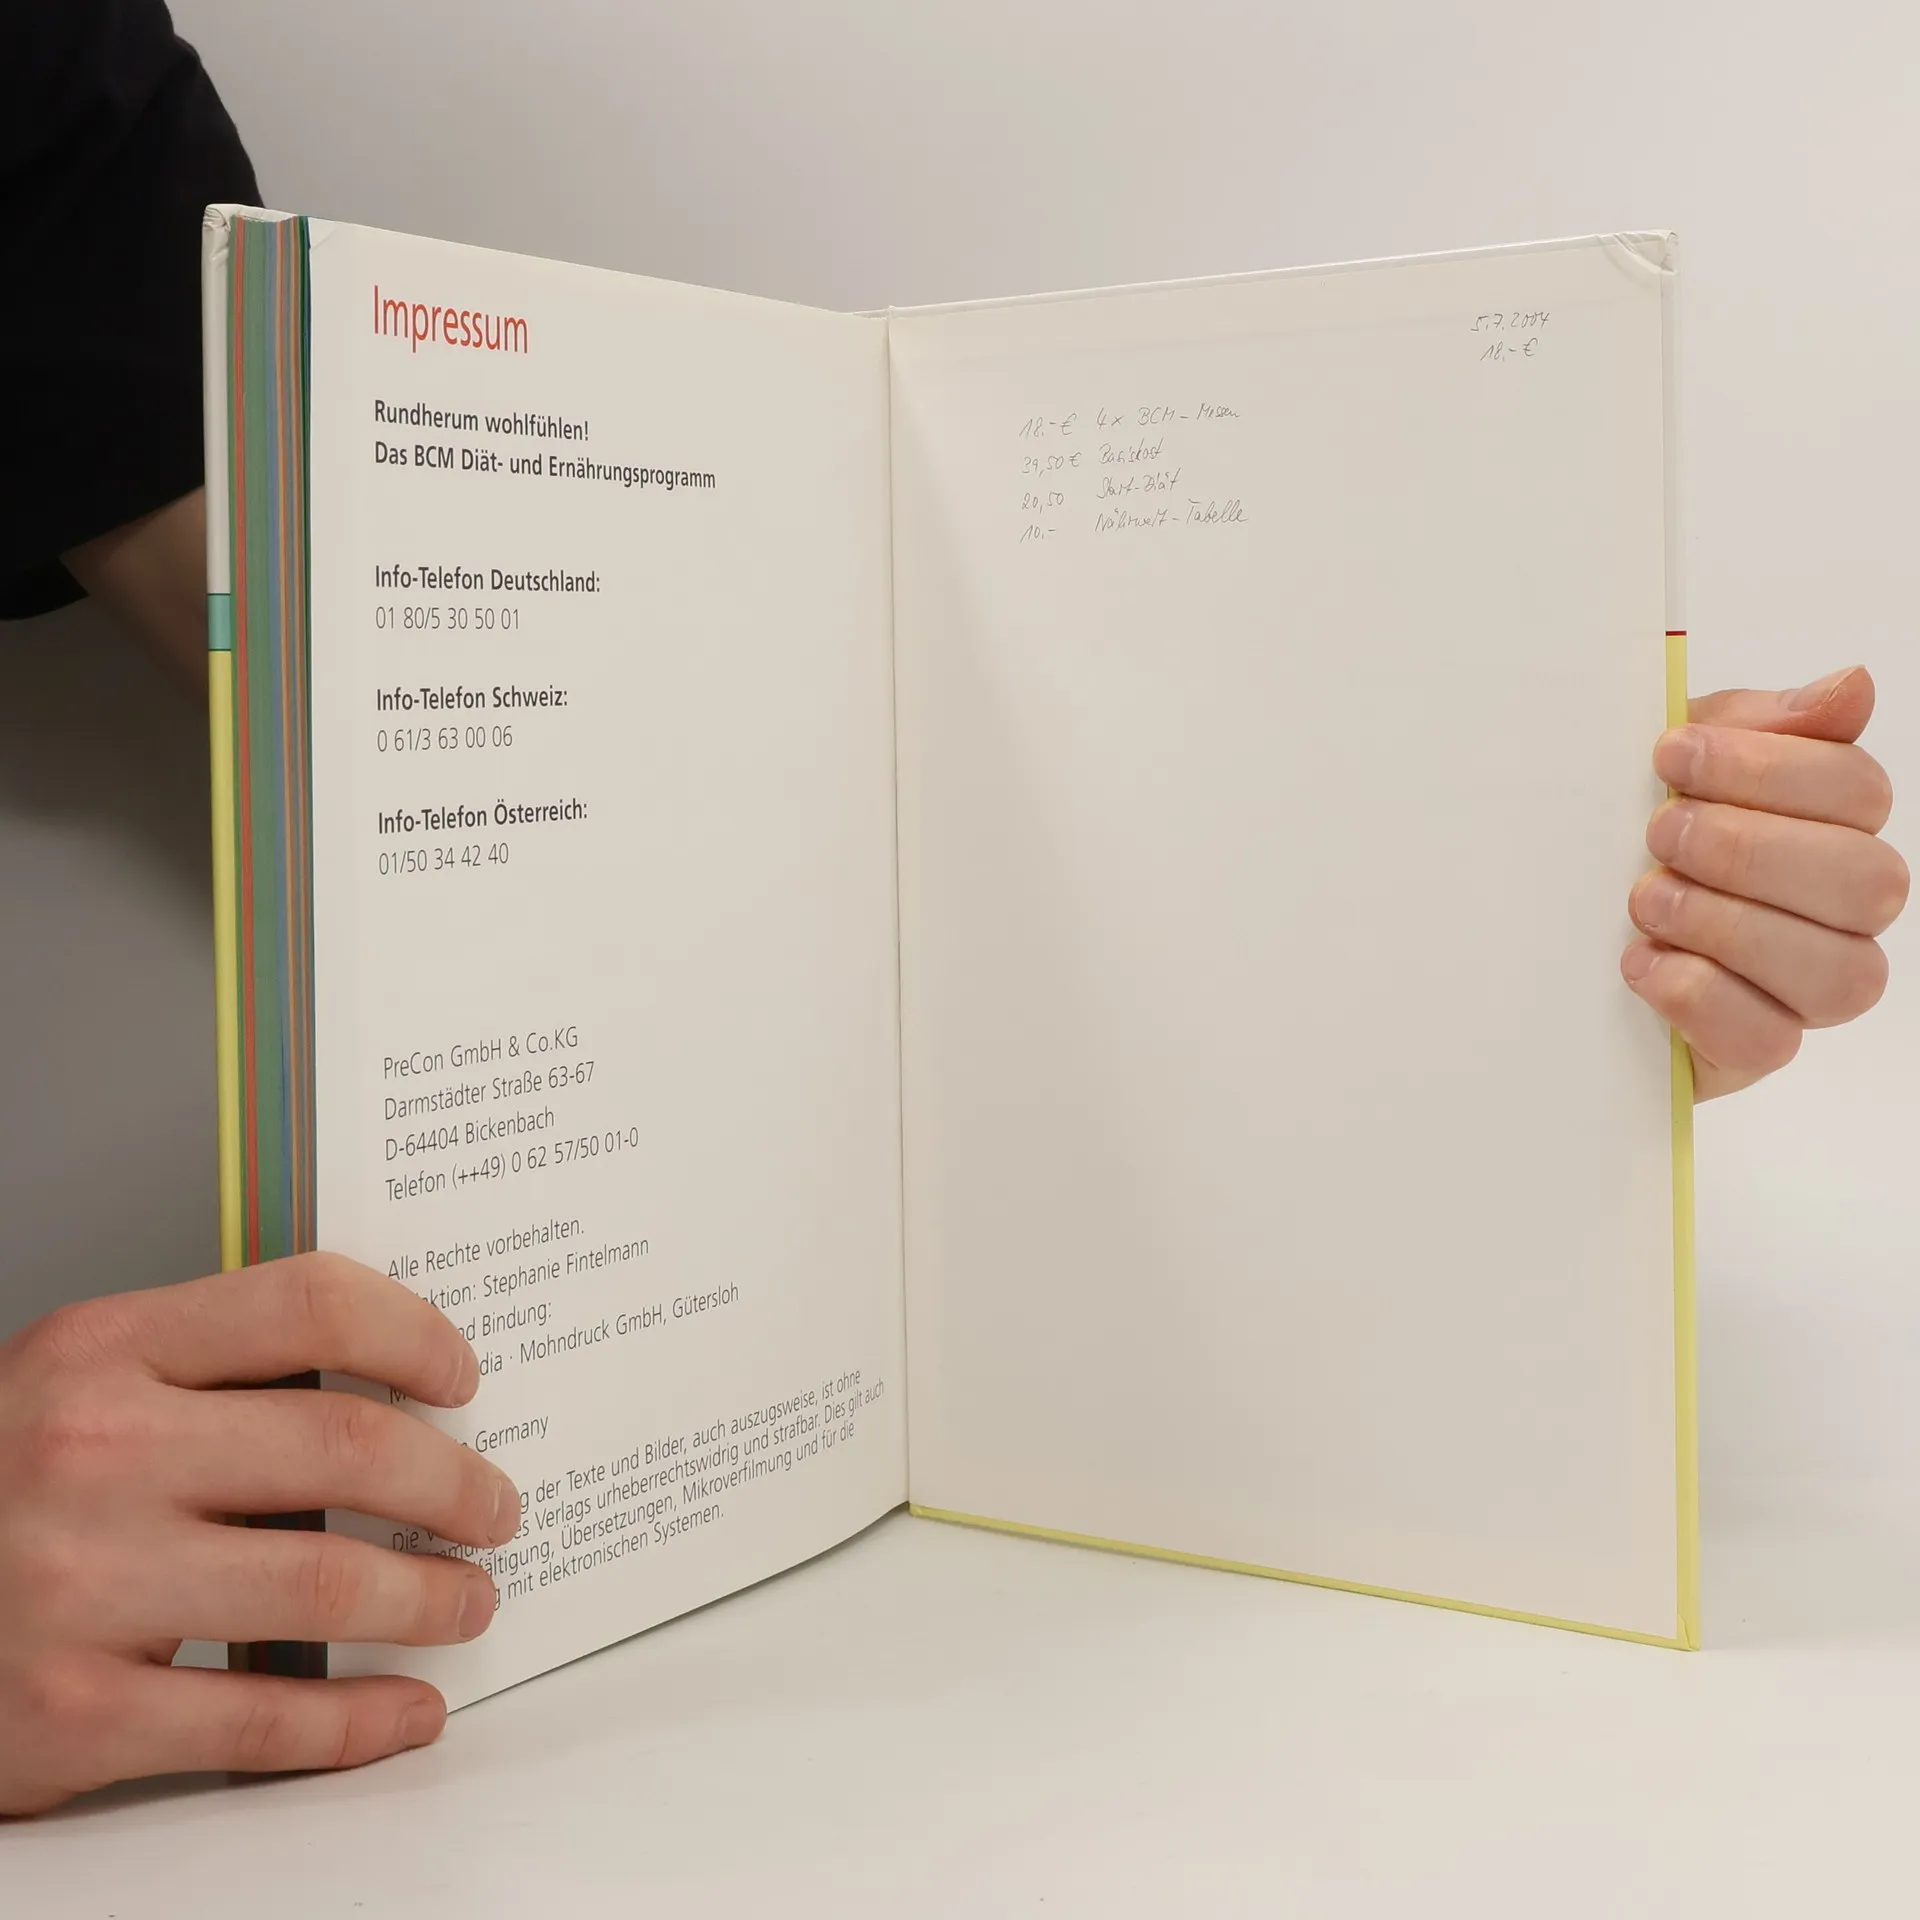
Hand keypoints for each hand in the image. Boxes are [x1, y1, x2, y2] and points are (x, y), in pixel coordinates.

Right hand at [0, 1254, 519, 1814]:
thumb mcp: (69, 1389)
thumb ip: (203, 1374)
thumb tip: (388, 1390)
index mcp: (102, 1351)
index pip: (311, 1303)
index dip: (415, 1334)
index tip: (461, 1378)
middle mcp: (94, 1455)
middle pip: (349, 1444)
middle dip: (455, 1483)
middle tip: (493, 1507)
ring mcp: (81, 1588)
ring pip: (329, 1586)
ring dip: (432, 1599)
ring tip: (468, 1600)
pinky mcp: (70, 1718)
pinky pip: (262, 1722)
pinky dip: (362, 1721)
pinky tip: (405, 1709)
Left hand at [1623, 665, 1907, 1098]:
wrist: (1544, 935)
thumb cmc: (1626, 838)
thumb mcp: (1674, 767)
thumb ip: (1756, 725)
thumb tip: (1851, 687)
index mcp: (1830, 826)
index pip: (1858, 792)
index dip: (1769, 769)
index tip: (1671, 755)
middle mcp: (1838, 911)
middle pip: (1867, 883)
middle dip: (1751, 849)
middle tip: (1661, 832)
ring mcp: (1803, 988)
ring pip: (1839, 973)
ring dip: (1729, 925)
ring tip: (1646, 899)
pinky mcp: (1751, 1049)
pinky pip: (1770, 1041)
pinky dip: (1698, 995)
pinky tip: (1640, 963)